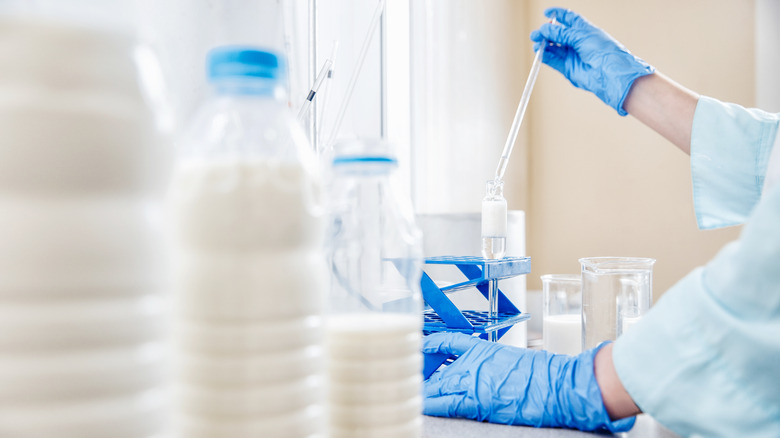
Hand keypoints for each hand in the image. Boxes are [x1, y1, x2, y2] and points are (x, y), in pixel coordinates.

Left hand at [422, 333, 635, 431]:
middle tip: (412, 380)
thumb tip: (486, 374)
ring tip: (414, 395)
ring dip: (424, 392)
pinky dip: (430, 405)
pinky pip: (444, 403)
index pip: (448, 341)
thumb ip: (492, 365)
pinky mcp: (475, 401)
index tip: (420, 347)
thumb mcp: (512, 359)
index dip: (430, 344)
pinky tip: (422, 406)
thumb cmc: (542, 374)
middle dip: (423, 376)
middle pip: (437, 367)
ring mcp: (472, 381)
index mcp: (482, 348)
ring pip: (437, 386)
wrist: (555, 384)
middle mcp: (472, 362)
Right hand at [530, 7, 653, 115]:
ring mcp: (572, 55)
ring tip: (537, 43)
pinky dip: (545, 56)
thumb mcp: (581, 36)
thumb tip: (545, 29)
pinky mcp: (568, 68)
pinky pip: (553, 60)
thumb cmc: (603, 51)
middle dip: (546, 33)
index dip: (557, 14)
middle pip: (558, 34)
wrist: (610, 73)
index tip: (546, 13)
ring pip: (554, 48)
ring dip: (544, 45)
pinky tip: (540, 53)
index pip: (569, 19)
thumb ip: (562, 33)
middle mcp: (577, 42)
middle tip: (536, 34)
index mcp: (584, 30)